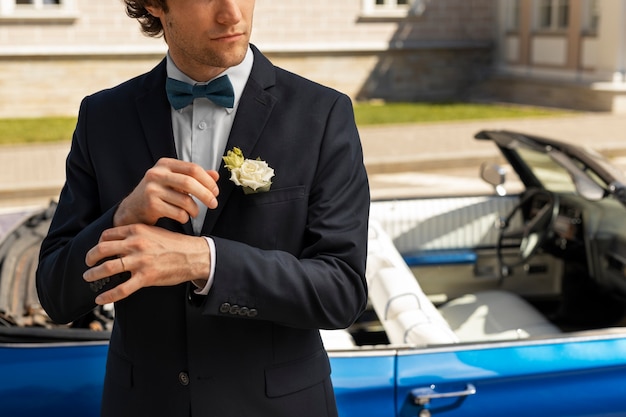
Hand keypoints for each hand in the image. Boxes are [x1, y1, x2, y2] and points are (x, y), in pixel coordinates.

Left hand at [83, 224, 210, 304]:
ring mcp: (140, 261)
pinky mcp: (146, 277)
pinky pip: (122, 289)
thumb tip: (121, 240)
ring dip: (93, 274)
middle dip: (90, 257)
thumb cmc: (176, 244)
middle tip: (88, 263)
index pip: (107, 235)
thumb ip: (138, 234)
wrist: (194, 255)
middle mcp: (135, 244)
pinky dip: (108, 296)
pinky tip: (100, 299)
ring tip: (88, 277)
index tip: (97, 249)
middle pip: (102, 249)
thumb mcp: (155, 232)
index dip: (98, 243)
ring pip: (107, 268)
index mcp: (137, 231)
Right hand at [114, 158, 219, 226]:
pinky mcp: (151, 205)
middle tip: (214, 204)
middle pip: (190, 183)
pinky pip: (178, 213)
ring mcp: (152, 189)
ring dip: (195, 210)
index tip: (215, 191)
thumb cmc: (157, 193)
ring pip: (185, 200)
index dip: (208, 181)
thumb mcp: (174, 180)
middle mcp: (157, 174)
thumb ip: (194, 177)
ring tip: (195, 212)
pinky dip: (185, 217)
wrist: (132, 209)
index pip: (193, 168)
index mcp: (165, 164)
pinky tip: (183, 217)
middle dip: (206, 195)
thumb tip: (216, 175)